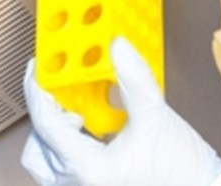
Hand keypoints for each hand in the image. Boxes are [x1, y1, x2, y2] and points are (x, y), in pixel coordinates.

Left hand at [21, 37, 220, 185]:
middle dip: (45, 116)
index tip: (38, 70)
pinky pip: (66, 172)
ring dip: (55, 136)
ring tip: (76, 114)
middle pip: (38, 147)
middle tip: (58, 91)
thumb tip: (117, 48)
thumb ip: (133, 79)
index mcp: (88, 169)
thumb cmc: (183, 172)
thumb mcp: (156, 116)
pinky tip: (89, 132)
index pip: (46, 124)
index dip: (37, 91)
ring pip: (48, 164)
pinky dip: (68, 150)